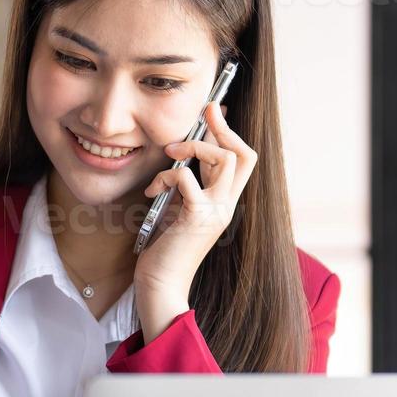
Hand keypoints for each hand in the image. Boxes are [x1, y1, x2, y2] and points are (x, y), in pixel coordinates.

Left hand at [135, 101, 255, 307]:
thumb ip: (187, 186)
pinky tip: (153, 190)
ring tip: (169, 155)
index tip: (214, 112)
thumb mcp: (180, 209)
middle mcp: (226, 206)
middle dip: (222, 127)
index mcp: (224, 202)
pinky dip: (167, 175)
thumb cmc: (166, 249)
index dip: (231, 133)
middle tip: (204, 112)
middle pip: (244, 155)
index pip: (243, 160)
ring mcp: (216, 212)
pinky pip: (187, 178)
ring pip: (224, 159)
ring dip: (193, 147)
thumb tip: (182, 157)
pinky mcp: (197, 217)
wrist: (161, 284)